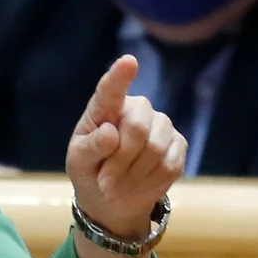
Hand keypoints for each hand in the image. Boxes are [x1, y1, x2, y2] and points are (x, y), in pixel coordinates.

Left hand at [66, 55, 186, 239]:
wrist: (113, 195)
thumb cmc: (90, 169)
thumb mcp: (79, 161)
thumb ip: (91, 147)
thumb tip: (109, 133)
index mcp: (105, 107)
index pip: (111, 89)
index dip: (120, 76)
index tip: (128, 62)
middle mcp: (137, 108)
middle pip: (137, 127)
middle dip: (120, 161)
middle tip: (104, 184)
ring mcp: (161, 124)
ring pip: (155, 149)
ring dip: (132, 175)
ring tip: (115, 188)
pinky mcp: (178, 144)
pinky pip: (169, 165)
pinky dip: (149, 182)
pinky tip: (136, 185)